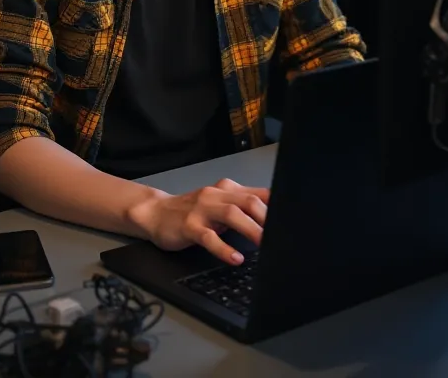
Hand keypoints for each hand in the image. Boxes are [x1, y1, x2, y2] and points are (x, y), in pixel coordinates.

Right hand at [128, 177, 268, 264]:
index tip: (291, 220)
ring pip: (231, 214)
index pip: (257, 193)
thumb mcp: (219, 205)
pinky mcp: (189, 226)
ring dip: (251, 230)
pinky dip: (224, 248)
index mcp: (226, 190)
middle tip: (281, 235)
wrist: (156, 213)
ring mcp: (202, 209)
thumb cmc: (192, 212)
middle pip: (247, 201)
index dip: (275, 205)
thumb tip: (272, 218)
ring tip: (264, 244)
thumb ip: (242, 208)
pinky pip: (208, 236)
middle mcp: (216, 195)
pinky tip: (235, 258)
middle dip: (266, 217)